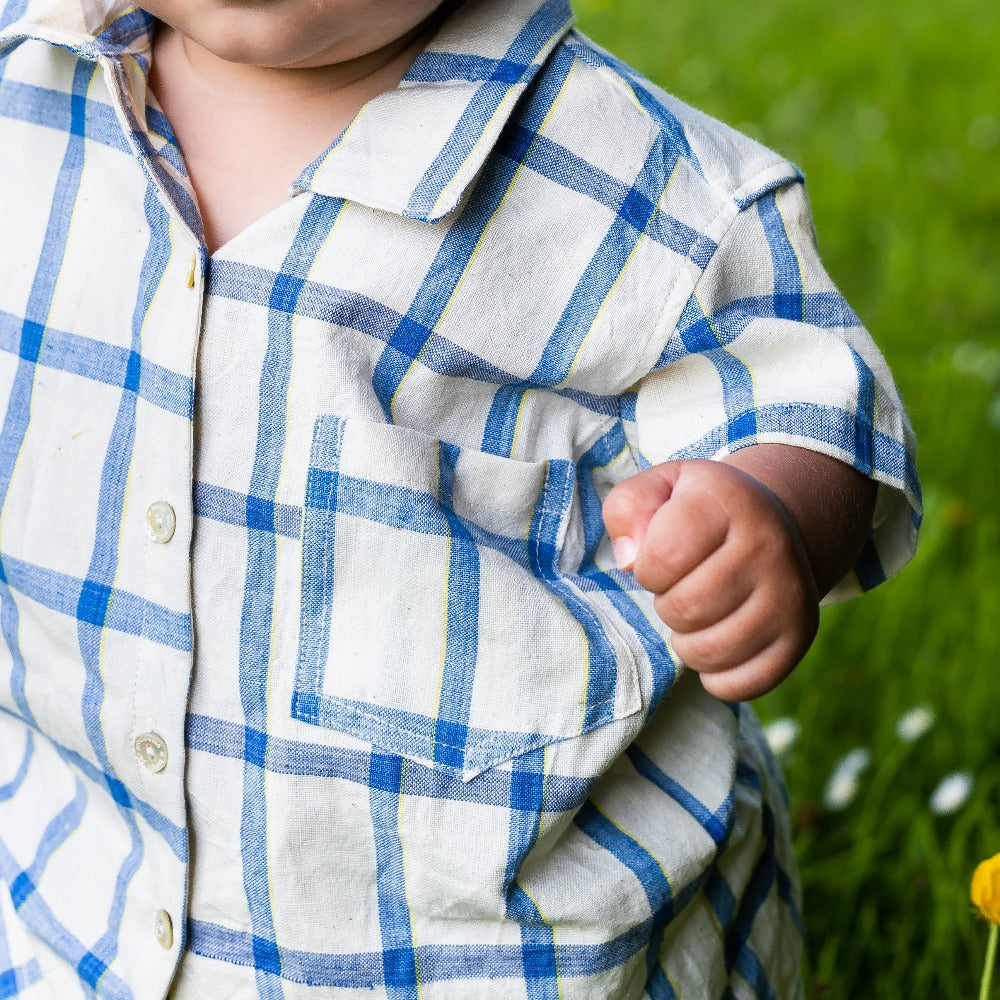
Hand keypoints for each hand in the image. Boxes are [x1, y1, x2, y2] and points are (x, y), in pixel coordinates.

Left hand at [602, 458, 818, 700]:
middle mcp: (770, 547)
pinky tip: (716, 640)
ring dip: (686, 641)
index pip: (664, 555)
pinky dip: (714, 675)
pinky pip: (739, 685)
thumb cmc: (701, 509)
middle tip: (679, 588)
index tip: (659, 559)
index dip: (647, 567)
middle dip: (666, 604)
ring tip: (695, 613)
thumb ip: (628, 508)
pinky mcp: (798, 638)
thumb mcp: (660, 486)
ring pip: (709, 652)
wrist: (773, 524)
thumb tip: (629, 560)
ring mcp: (791, 596)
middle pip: (686, 608)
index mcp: (731, 503)